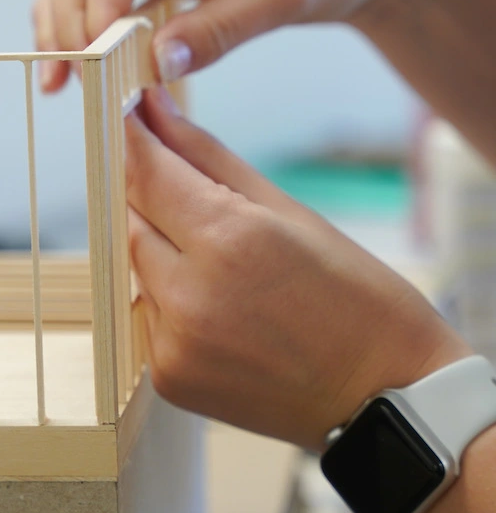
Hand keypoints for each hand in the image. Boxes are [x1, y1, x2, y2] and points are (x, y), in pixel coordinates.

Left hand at [126, 87, 469, 448]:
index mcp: (229, 241)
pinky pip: (145, 312)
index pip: (148, 173)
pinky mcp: (167, 376)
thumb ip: (209, 158)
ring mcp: (173, 343)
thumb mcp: (288, 211)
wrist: (384, 400)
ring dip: (157, 244)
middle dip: (146, 192)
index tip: (128, 115)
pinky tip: (210, 294)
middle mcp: (190, 295)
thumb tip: (157, 112)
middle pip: (131, 219)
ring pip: (134, 265)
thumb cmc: (355, 298)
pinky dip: (164, 292)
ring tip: (209, 247)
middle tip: (172, 176)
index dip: (133, 138)